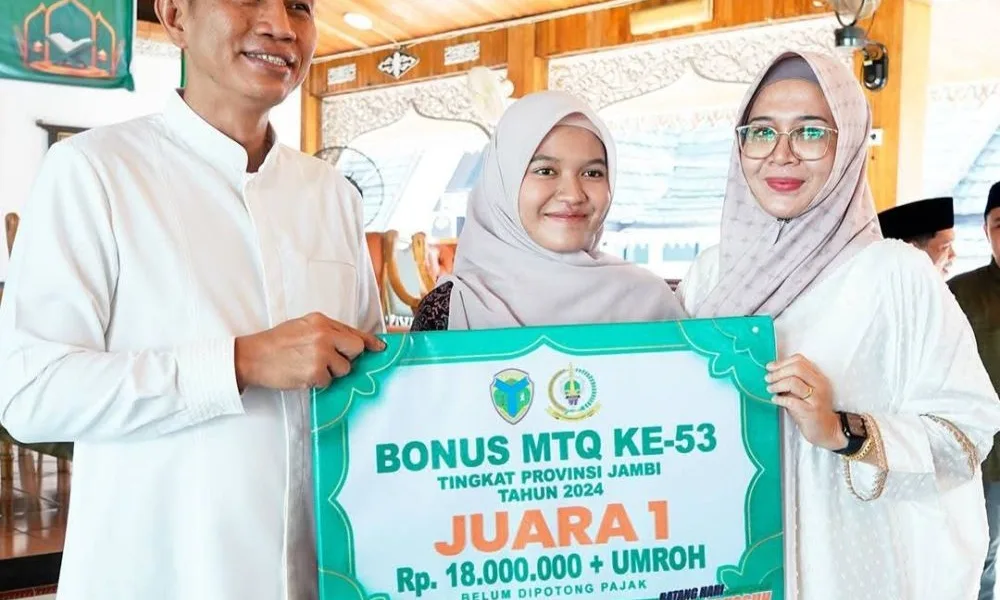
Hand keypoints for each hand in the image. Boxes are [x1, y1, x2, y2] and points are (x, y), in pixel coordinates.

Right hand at [234, 312, 385, 390]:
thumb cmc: (276, 343)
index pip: (353, 331)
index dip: (369, 341)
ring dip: (330, 372)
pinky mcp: (315, 372)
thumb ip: (326, 332)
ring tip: (309, 366)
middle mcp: (324, 334)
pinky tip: (303, 375)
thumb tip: (349, 342)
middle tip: (329, 360)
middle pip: (356, 349)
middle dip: (347, 358)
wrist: (252, 357)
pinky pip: (329, 382)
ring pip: (344, 369)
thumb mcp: (302, 327)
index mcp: (321, 321)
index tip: (380, 348)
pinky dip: (318, 382)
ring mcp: (321, 353)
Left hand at [765, 354, 846, 451]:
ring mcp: (816, 398)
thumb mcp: (804, 393)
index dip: (782, 362)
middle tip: (768, 378)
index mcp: (818, 378)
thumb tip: (772, 374)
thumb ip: (793, 382)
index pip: (800, 361)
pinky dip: (780, 399)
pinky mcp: (811, 411)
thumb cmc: (812, 411)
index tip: (770, 367)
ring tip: (770, 389)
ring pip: (793, 382)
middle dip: (778, 372)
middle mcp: (819, 385)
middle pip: (796, 369)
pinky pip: (792, 401)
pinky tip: (775, 400)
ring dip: (777, 384)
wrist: (828, 430)